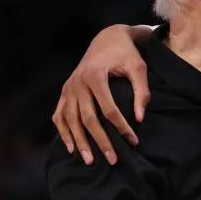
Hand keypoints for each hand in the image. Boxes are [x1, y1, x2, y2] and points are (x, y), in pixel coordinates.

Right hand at [52, 24, 151, 165]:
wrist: (107, 38)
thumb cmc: (126, 54)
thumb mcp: (138, 68)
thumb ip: (141, 92)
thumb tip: (140, 119)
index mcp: (95, 76)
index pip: (109, 109)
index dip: (122, 127)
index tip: (133, 141)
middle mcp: (78, 83)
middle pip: (87, 118)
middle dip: (100, 141)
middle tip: (112, 159)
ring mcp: (69, 87)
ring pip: (70, 120)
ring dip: (79, 142)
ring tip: (89, 160)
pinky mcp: (65, 90)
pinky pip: (59, 115)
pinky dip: (63, 131)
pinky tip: (71, 147)